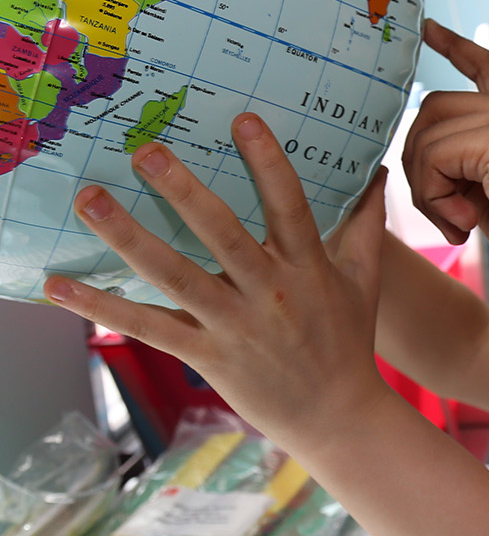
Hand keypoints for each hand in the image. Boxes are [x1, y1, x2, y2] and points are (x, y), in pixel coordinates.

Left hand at [42, 114, 393, 444]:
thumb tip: (378, 170)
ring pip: (176, 277)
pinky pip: (149, 328)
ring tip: (92, 202)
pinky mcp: (208, 356)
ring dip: (130, 239)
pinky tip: (62, 286)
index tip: (243, 120)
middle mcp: (271, 293)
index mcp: (309, 268)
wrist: (339, 415)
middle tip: (144, 151)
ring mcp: (236, 326)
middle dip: (182, 191)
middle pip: (222, 234)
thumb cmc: (349, 342)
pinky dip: (103, 309)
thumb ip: (366, 225)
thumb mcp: (366, 281)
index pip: (289, 206)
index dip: (268, 162)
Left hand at [403, 20, 488, 317]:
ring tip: (458, 222)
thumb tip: (421, 152)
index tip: (428, 29)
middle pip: (434, 107)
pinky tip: (465, 223)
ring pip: (427, 131)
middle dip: (420, 163)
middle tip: (445, 212)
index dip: (454, 46)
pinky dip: (435, 196)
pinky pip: (434, 155)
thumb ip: (471, 165)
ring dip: (426, 185)